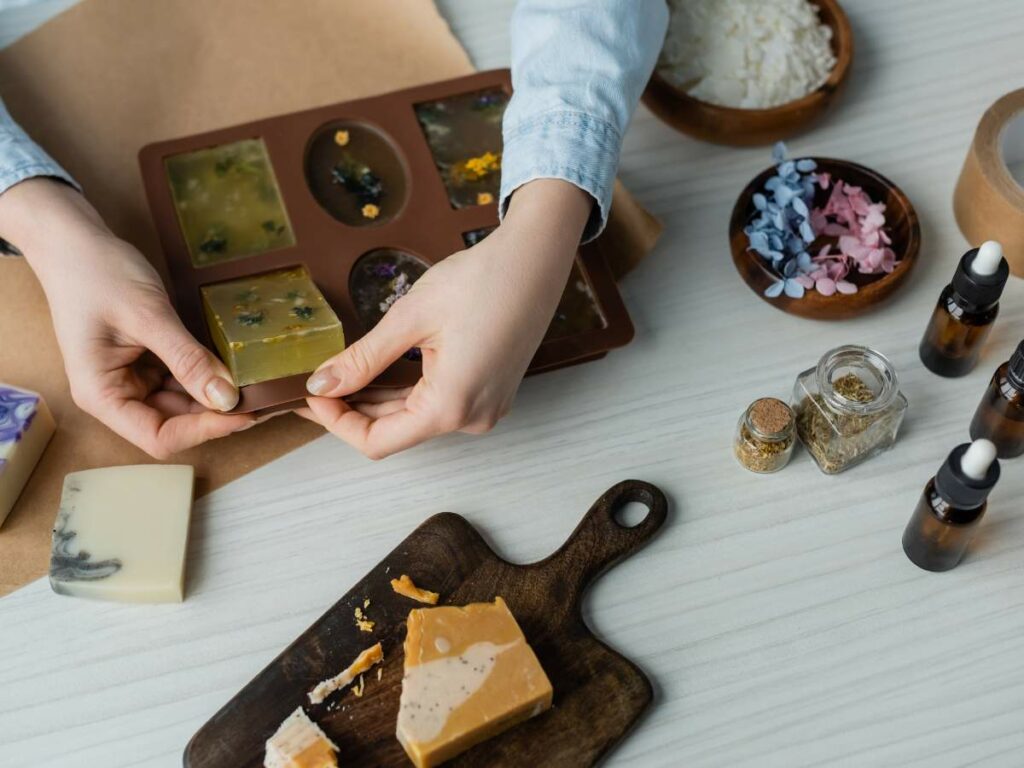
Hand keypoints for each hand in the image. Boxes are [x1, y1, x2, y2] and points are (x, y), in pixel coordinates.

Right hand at [0, 179, 253, 457]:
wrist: (74, 241)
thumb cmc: (98, 274)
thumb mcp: (148, 317)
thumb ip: (188, 359)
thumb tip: (227, 399)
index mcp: (102, 395)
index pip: (160, 436)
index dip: (204, 431)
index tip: (245, 413)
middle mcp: (116, 396)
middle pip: (176, 424)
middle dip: (218, 415)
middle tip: (265, 399)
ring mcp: (132, 380)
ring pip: (184, 404)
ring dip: (217, 397)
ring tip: (258, 386)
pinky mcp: (147, 363)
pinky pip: (183, 380)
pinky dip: (208, 376)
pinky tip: (237, 368)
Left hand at [299, 178, 591, 458]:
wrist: (535, 260)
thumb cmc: (480, 282)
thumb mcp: (409, 318)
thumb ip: (363, 359)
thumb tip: (323, 384)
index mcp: (451, 406)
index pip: (377, 442)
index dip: (337, 423)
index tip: (311, 394)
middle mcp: (472, 418)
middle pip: (396, 432)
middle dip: (352, 410)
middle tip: (315, 383)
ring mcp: (485, 408)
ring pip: (415, 418)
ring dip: (377, 401)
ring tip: (341, 375)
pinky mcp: (490, 393)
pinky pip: (437, 404)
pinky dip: (405, 393)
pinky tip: (378, 373)